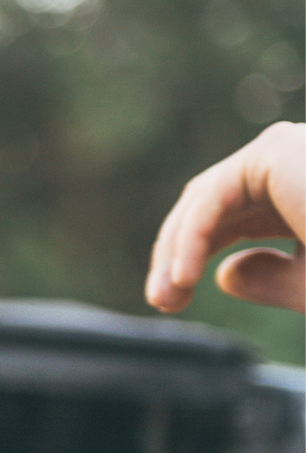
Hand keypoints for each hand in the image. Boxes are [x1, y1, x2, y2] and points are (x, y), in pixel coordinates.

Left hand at [146, 121, 304, 314]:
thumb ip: (266, 280)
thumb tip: (223, 274)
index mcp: (298, 191)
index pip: (223, 216)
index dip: (189, 256)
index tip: (170, 302)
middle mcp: (292, 164)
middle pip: (205, 204)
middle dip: (173, 254)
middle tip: (160, 301)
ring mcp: (285, 151)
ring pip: (204, 200)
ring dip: (175, 249)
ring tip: (165, 296)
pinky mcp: (277, 149)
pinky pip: (215, 196)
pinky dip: (191, 237)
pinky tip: (184, 278)